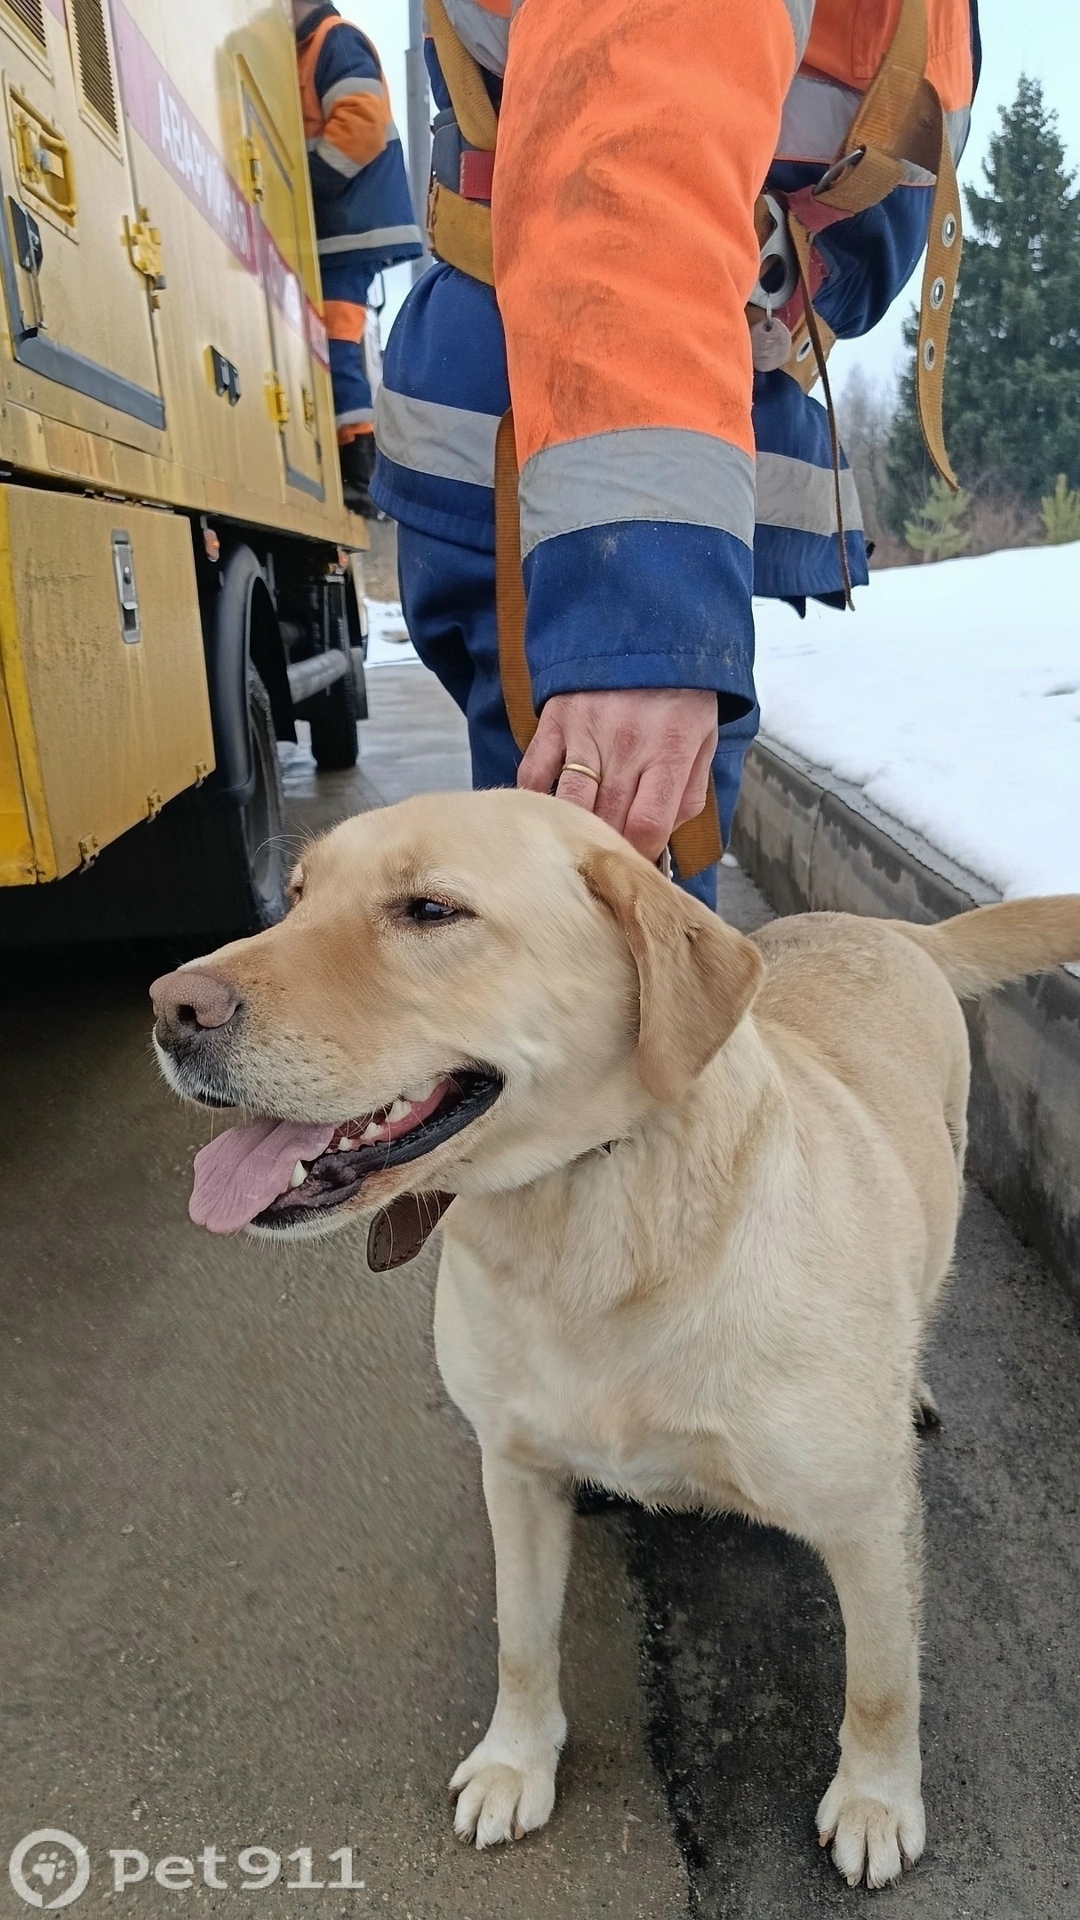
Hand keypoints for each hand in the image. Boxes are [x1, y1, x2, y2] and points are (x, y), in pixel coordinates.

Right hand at [517, 689, 718, 861]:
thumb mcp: (704, 740)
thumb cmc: (680, 694)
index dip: (641, 854)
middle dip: (609, 847)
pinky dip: (537, 798)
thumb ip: (687, 793)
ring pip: (569, 804)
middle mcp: (626, 745)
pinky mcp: (555, 721)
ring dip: (574, 829)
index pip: (648, 826)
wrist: (648, 628)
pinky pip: (534, 773)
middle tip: (610, 853)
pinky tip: (550, 808)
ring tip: (580, 838)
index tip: (638, 859)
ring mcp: (585, 733)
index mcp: (669, 751)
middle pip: (607, 821)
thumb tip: (662, 838)